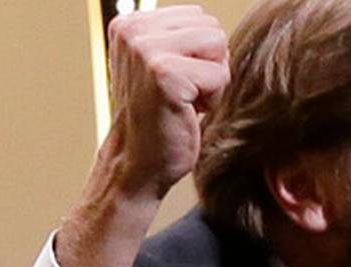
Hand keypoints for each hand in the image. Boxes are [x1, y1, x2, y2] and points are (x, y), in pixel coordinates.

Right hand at [101, 5, 229, 200]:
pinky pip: (220, 74)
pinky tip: (187, 112)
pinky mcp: (164, 74)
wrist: (137, 166)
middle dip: (208, 63)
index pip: (198, 16)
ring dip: (212, 80)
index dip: (198, 54)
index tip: (176, 81)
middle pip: (211, 27)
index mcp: (130, 24)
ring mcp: (146, 51)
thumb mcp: (160, 65)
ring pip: (218, 44)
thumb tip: (215, 26)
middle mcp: (133, 31)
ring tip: (186, 100)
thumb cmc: (156, 120)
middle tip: (183, 93)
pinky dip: (213, 99)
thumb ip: (179, 37)